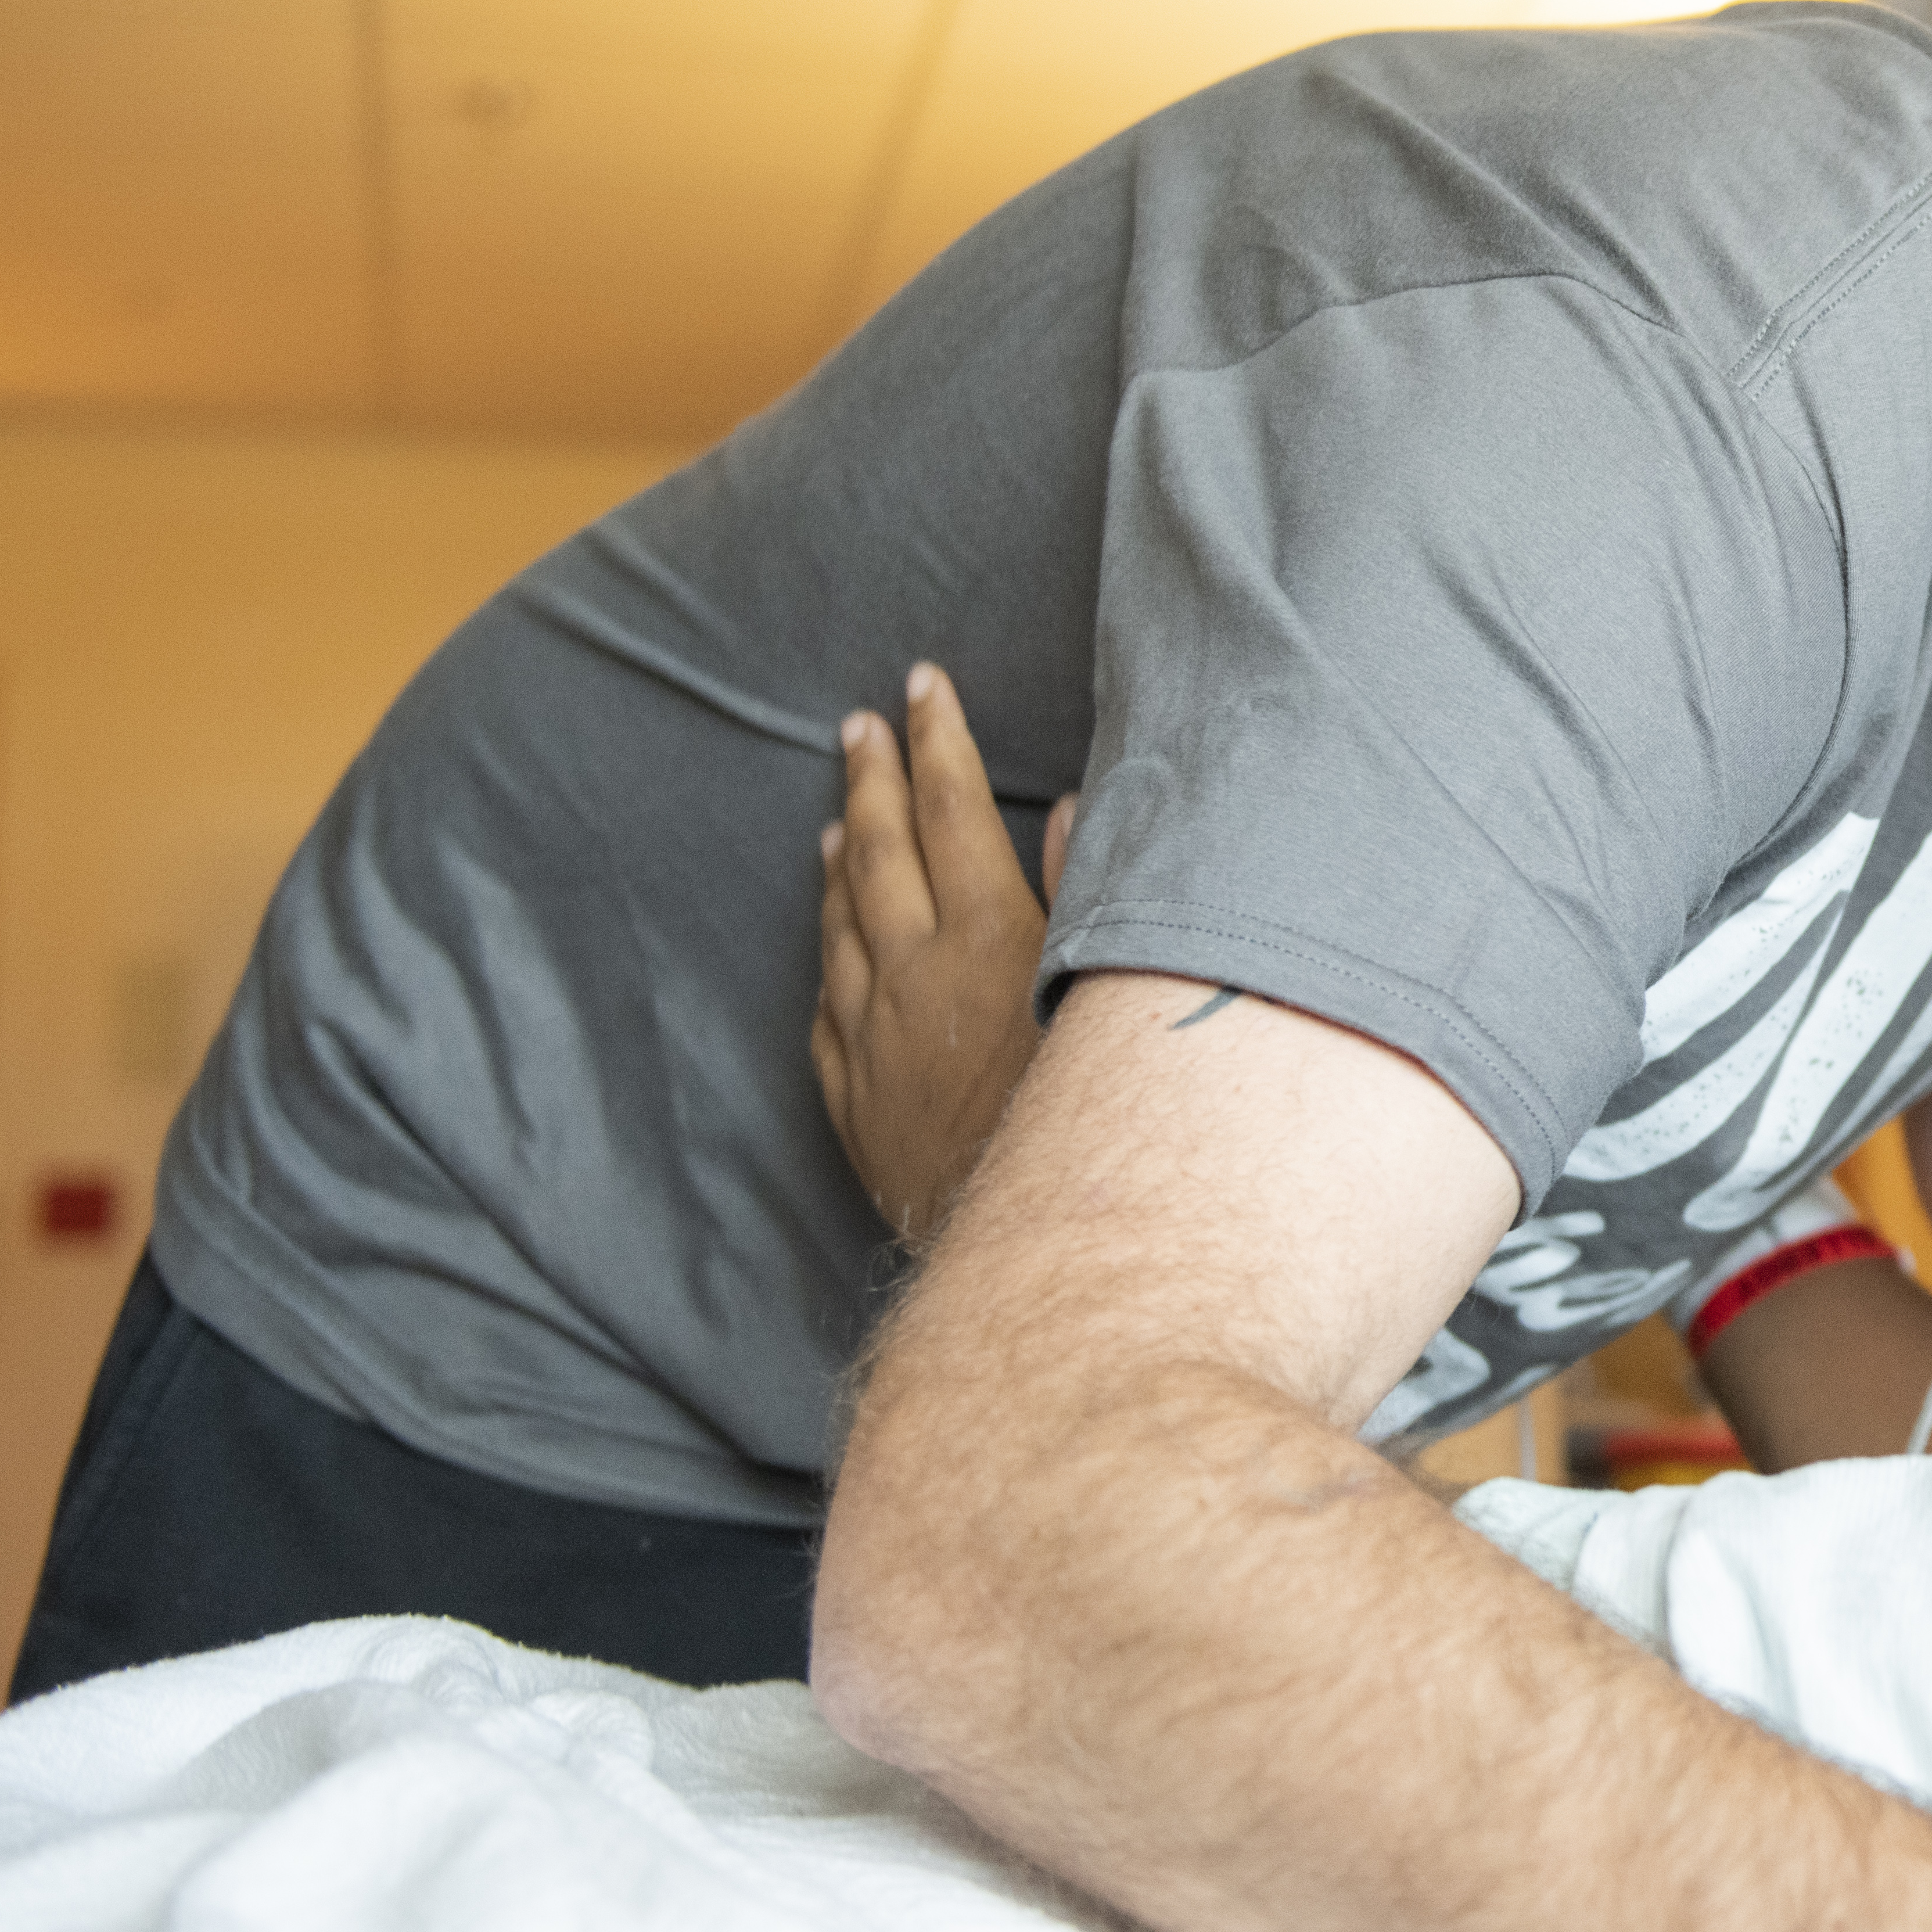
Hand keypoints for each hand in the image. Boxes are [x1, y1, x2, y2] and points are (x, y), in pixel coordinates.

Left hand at [812, 663, 1073, 1245]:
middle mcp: (914, 973)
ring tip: (841, 811)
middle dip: (872, 774)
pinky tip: (830, 926)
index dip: (937, 738)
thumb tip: (1071, 809)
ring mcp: (871, 1034)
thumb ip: (1083, 895)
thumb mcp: (1107, 997)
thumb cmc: (1094, 1115)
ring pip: (840, 920)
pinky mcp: (853, 1096)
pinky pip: (825, 1002)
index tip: (922, 684)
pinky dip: (826, 945)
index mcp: (987, 935)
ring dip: (841, 854)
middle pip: (882, 848)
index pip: (950, 807)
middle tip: (860, 724)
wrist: (1036, 1247)